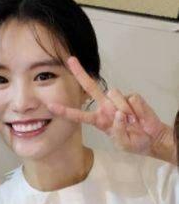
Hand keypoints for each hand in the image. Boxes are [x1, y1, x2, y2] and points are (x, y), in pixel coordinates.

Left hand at [48, 56, 172, 158]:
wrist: (153, 139)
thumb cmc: (135, 142)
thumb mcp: (122, 144)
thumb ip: (118, 131)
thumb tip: (119, 114)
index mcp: (99, 119)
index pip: (79, 115)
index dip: (65, 111)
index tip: (50, 106)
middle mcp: (105, 107)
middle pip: (90, 87)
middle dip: (80, 73)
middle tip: (70, 60)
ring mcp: (118, 101)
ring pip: (114, 95)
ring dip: (125, 110)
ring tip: (133, 122)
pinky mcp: (133, 98)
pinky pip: (131, 99)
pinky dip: (137, 110)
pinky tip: (139, 117)